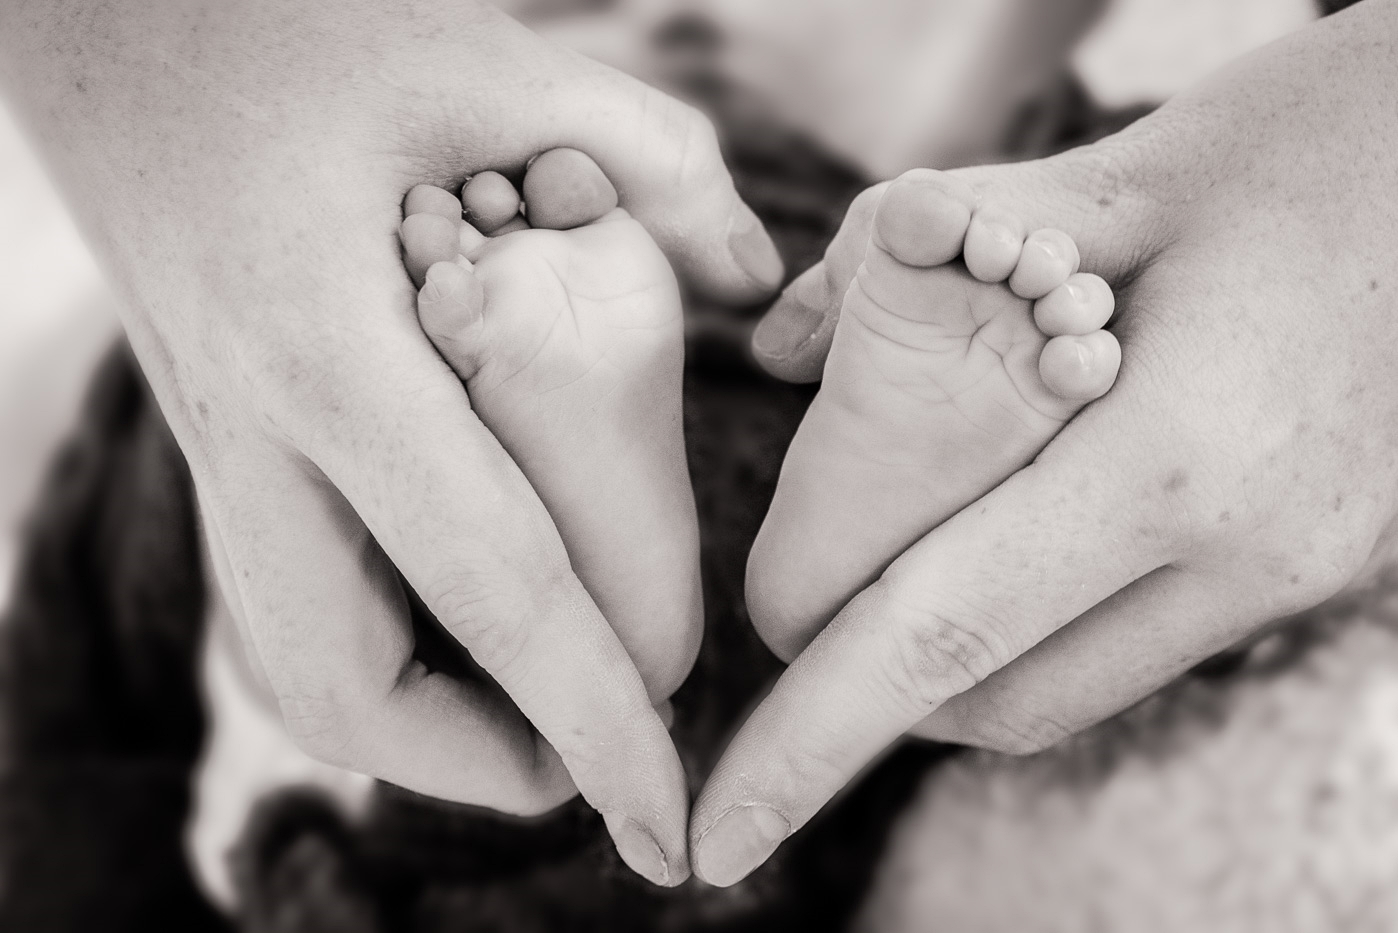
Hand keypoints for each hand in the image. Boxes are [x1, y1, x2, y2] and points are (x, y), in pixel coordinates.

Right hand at [0, 0, 783, 885]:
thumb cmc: (290, 30)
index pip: (487, 588)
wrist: (109, 25)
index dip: (591, 719)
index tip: (665, 821)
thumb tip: (753, 275)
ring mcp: (217, 446)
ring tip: (544, 695)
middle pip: (348, 684)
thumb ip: (647, 159)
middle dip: (486, 760)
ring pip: (298, 660)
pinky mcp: (218, 438)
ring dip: (426, 715)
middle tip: (599, 759)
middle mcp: (253, 433)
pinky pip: (290, 595)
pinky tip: (465, 597)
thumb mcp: (483, 59)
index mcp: (327, 352)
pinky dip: (386, 642)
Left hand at [691, 0, 1397, 885]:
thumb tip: (785, 344)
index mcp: (1181, 459)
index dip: (808, 747)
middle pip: (996, 698)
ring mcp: (1294, 571)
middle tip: (786, 625)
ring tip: (876, 586)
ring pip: (1068, 691)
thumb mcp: (1121, 174)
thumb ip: (929, 255)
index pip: (943, 639)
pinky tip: (999, 544)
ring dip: (948, 671)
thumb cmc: (1323, 143)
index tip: (719, 836)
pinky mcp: (1314, 562)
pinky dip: (1035, 625)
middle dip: (863, 700)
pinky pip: (1138, 645)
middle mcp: (1247, 550)